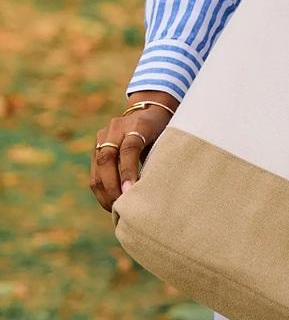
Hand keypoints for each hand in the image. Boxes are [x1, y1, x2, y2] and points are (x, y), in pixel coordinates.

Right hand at [89, 97, 174, 212]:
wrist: (149, 110)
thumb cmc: (162, 131)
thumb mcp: (164, 139)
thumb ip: (156, 158)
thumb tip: (151, 192)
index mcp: (138, 124)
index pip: (130, 147)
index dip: (129, 170)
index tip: (130, 191)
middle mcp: (116, 128)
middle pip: (107, 158)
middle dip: (112, 186)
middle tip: (121, 205)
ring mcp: (103, 136)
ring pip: (97, 167)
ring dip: (105, 192)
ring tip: (116, 209)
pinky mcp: (96, 147)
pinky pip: (94, 172)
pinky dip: (101, 190)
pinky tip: (111, 203)